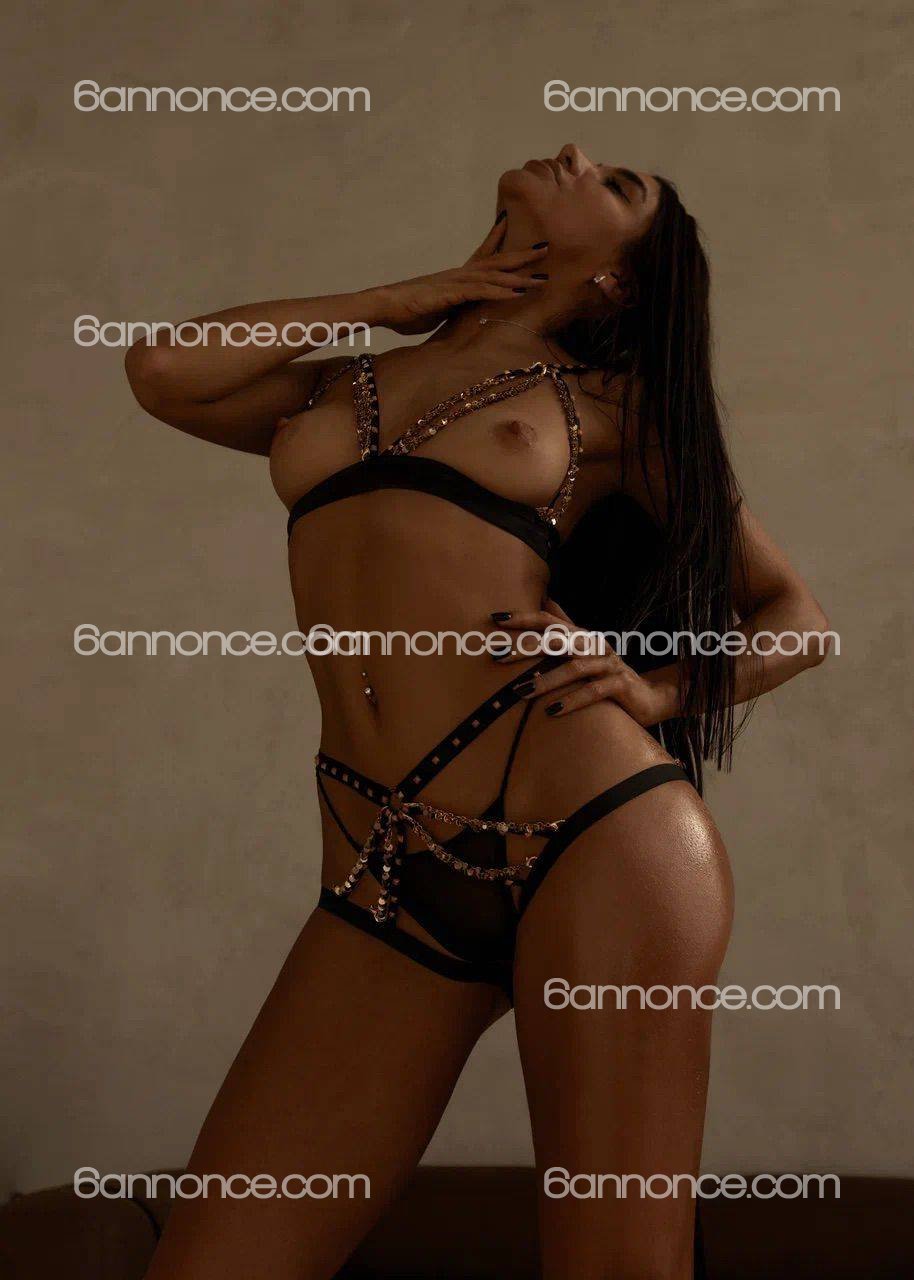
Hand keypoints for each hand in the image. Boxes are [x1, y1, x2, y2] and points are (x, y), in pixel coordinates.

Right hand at [374, 215, 547, 335]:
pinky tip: (517, 293)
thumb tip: (457, 309)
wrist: (385, 304)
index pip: (483, 254)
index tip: (515, 227)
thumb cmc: (406, 309)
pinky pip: (481, 292)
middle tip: (547, 247)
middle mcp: (460, 274)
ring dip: (520, 277)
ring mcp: (457, 282)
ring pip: (495, 277)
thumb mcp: (436, 306)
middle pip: (498, 261)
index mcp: (457, 276)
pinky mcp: (452, 294)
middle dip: (523, 255)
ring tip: (542, 277)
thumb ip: (451, 305)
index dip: (499, 239)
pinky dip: (501, 292)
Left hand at [490, 598, 679, 725]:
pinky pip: (594, 691)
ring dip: (545, 680)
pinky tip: (552, 711)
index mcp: (581, 636)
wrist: (649, 697)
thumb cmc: (607, 675)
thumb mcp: (583, 652)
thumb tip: (544, 601)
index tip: (495, 619)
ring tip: (520, 693)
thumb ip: (564, 629)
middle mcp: (593, 645)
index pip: (549, 621)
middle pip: (557, 639)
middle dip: (526, 647)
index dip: (523, 617)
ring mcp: (608, 664)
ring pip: (574, 668)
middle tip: (498, 656)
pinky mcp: (620, 685)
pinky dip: (572, 700)